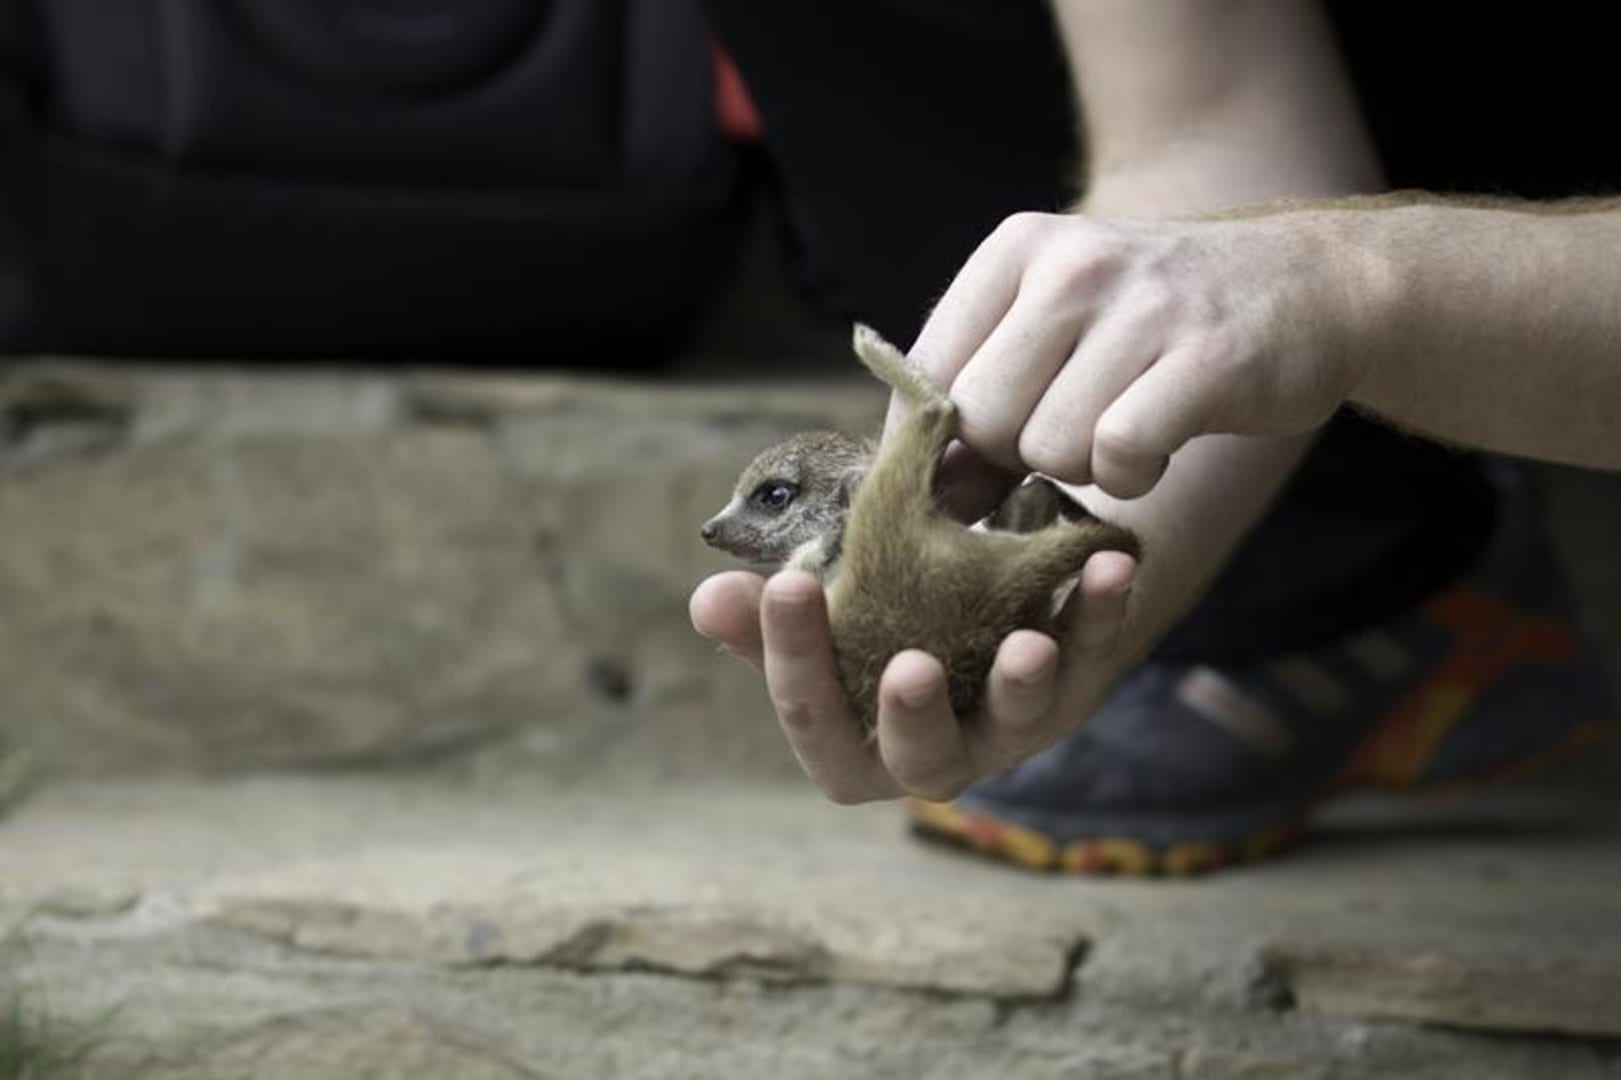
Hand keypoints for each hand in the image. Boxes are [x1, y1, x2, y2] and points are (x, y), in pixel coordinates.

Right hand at [688, 551, 1135, 803]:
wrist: (967, 613)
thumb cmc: (869, 625)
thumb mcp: (814, 618)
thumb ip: (764, 614)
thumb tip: (713, 599)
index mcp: (850, 746)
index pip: (813, 715)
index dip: (793, 656)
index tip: (786, 583)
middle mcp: (929, 756)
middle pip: (919, 757)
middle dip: (914, 717)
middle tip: (911, 668)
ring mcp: (1004, 732)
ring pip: (1018, 723)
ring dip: (1024, 683)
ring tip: (1029, 642)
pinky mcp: (1068, 693)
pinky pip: (1090, 658)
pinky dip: (1101, 614)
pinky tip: (1108, 564)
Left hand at [901, 209, 1370, 500]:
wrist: (1310, 285)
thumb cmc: (1158, 323)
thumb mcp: (1059, 325)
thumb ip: (982, 395)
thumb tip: (911, 494)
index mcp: (1018, 251)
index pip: (925, 374)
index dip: (938, 445)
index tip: (970, 471)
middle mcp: (1072, 263)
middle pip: (979, 420)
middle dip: (1014, 457)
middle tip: (1072, 434)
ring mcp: (1141, 306)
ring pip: (1046, 447)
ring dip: (1083, 466)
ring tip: (1125, 426)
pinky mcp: (1205, 358)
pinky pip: (1119, 455)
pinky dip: (1134, 475)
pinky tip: (1159, 444)